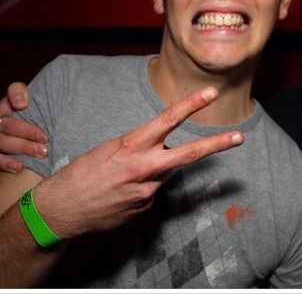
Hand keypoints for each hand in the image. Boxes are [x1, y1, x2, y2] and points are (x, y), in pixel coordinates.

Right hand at [0, 83, 47, 182]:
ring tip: (20, 168)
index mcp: (1, 113)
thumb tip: (21, 103)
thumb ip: (22, 98)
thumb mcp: (22, 106)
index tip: (24, 106)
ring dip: (4, 160)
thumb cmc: (23, 121)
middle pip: (4, 133)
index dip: (15, 101)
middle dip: (23, 142)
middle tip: (43, 150)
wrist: (10, 132)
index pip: (8, 103)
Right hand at [32, 86, 242, 238]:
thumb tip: (160, 147)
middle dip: (217, 144)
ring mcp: (148, 190)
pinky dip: (141, 186)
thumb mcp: (109, 148)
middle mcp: (145, 167)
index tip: (211, 93)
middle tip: (239, 137)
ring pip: (164, 172)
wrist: (62, 209)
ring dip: (152, 169)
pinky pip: (152, 190)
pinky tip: (121, 192)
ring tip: (123, 176)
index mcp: (132, 146)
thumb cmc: (83, 173)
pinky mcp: (146, 207)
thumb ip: (139, 146)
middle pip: (189, 153)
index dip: (192, 104)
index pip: (168, 119)